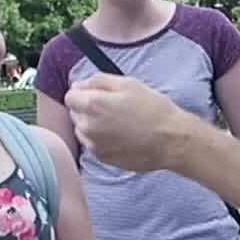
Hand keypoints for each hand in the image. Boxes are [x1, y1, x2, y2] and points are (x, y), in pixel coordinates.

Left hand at [66, 76, 197, 171]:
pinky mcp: (102, 158)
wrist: (170, 140)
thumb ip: (97, 81)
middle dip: (87, 108)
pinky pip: (93, 143)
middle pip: (75, 113)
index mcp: (92, 106)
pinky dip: (101, 138)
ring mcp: (94, 145)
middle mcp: (88, 127)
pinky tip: (121, 135)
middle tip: (113, 107)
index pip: (70, 96)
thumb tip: (78, 85)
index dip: (83, 92)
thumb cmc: (152, 109)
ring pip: (82, 129)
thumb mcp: (127, 83)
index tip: (97, 94)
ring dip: (93, 124)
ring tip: (118, 122)